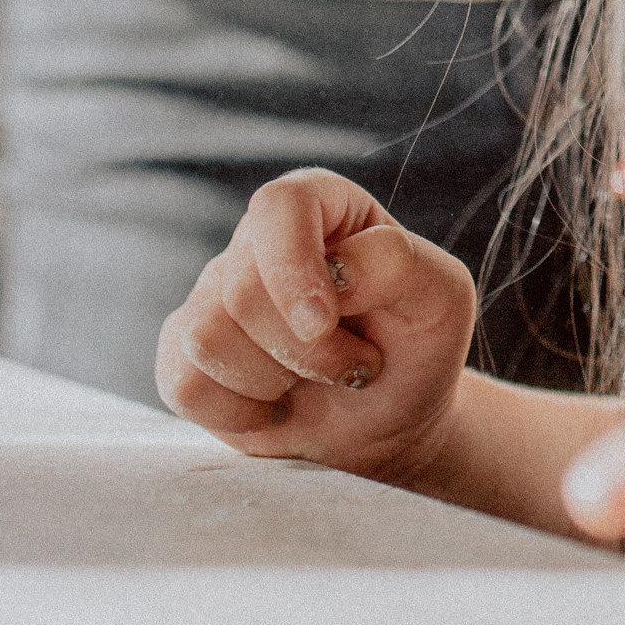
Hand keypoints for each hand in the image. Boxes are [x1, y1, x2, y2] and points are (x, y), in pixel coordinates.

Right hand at [155, 168, 477, 484]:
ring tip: (316, 381)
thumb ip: (395, 263)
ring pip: (205, 336)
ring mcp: (214, 295)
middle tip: (355, 366)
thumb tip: (332, 269)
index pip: (280, 205)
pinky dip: (239, 413)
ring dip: (274, 381)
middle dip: (305, 350)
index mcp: (322, 206)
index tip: (324, 323)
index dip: (293, 267)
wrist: (390, 419)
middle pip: (240, 287)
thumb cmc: (416, 347)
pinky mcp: (186, 352)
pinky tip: (275, 406)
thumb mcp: (440, 297)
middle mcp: (258, 242)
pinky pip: (184, 383)